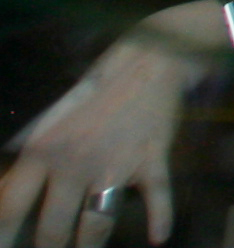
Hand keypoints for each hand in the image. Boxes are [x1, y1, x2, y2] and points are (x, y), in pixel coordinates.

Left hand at [0, 29, 200, 247]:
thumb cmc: (92, 94)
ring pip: (95, 226)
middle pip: (51, 228)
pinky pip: (157, 198)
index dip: (2, 238)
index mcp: (42, 151)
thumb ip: (27, 160)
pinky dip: (161, 220)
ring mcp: (114, 164)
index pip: (9, 207)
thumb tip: (4, 194)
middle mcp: (74, 163)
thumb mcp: (48, 123)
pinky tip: (158, 238)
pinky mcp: (152, 161)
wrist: (147, 61)